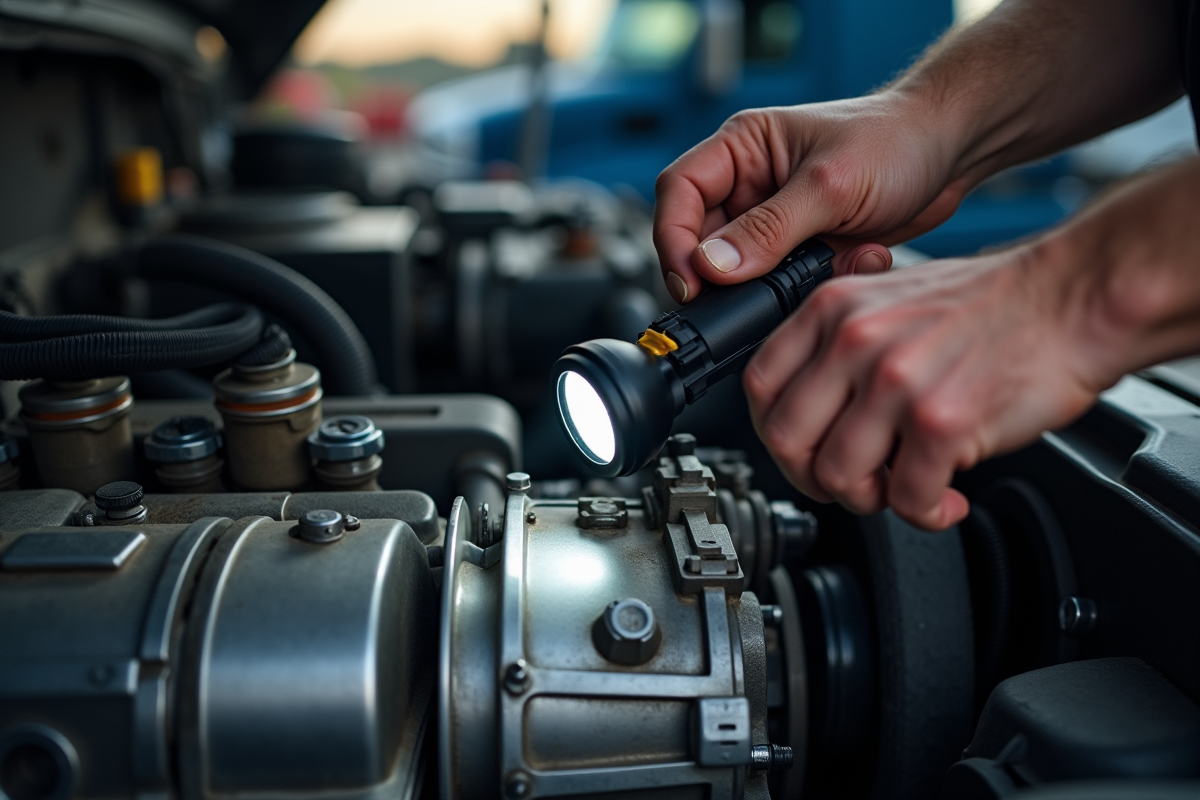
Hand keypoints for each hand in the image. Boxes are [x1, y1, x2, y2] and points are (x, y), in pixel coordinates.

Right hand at [653, 92, 970, 303]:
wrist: (953, 150)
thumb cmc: (896, 139)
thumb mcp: (829, 185)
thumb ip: (768, 230)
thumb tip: (712, 267)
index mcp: (741, 148)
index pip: (678, 193)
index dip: (674, 239)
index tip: (691, 280)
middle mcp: (749, 184)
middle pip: (700, 239)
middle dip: (726, 273)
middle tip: (748, 296)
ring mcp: (774, 219)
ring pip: (742, 269)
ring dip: (777, 282)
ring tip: (819, 268)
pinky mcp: (801, 247)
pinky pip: (783, 282)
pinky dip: (811, 285)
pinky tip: (849, 262)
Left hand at [743, 245, 1104, 530]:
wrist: (1072, 298)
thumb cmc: (992, 303)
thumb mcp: (889, 296)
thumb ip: (839, 345)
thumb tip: (808, 409)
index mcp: (832, 310)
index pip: (759, 387)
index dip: (774, 433)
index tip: (802, 452)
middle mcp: (854, 341)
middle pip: (787, 440)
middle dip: (815, 478)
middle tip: (852, 483)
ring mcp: (894, 382)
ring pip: (839, 477)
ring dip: (872, 499)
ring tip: (906, 488)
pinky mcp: (940, 422)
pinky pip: (906, 498)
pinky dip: (926, 512)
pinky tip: (946, 498)